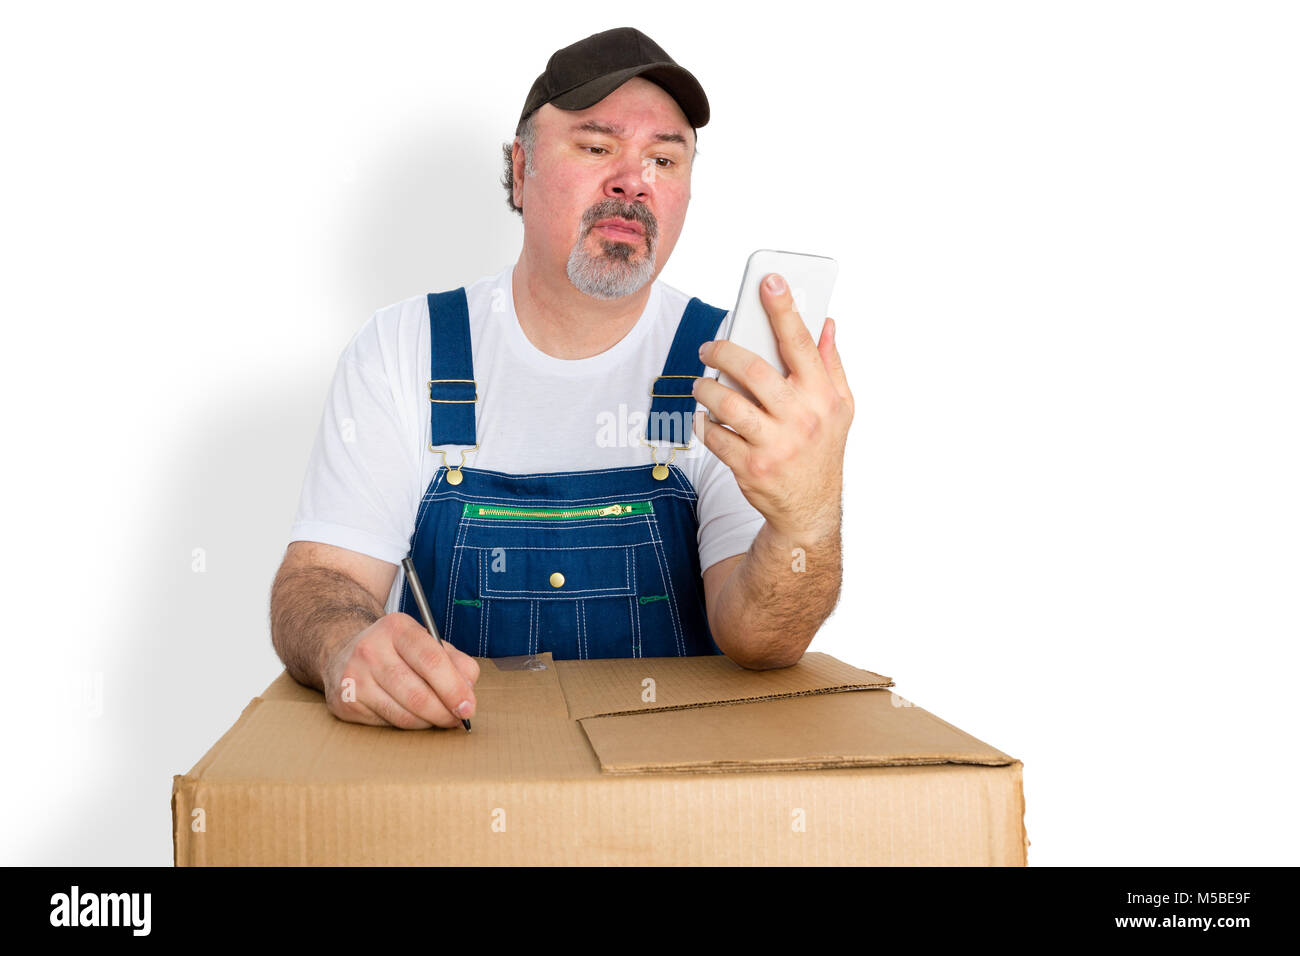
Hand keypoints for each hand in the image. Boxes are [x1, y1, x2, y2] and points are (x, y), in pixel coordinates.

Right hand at [320, 612, 480, 728]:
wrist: (344, 652)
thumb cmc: (396, 650)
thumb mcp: (426, 642)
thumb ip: (455, 662)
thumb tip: (469, 690)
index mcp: (396, 628)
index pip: (431, 661)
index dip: (454, 688)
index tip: (468, 707)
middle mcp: (371, 649)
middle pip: (417, 694)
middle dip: (444, 712)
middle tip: (457, 719)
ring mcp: (354, 677)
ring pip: (403, 714)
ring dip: (428, 722)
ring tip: (438, 718)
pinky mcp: (345, 701)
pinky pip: (387, 723)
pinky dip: (407, 725)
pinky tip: (411, 715)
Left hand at [693, 272, 854, 541]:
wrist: (809, 511)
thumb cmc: (822, 449)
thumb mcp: (841, 408)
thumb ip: (831, 365)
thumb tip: (827, 323)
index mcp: (823, 397)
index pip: (800, 343)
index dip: (783, 308)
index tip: (768, 280)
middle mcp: (801, 419)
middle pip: (752, 370)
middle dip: (723, 351)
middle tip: (708, 348)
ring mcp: (775, 445)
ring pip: (726, 403)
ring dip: (706, 389)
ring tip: (702, 384)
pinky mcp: (750, 467)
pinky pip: (714, 435)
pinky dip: (704, 423)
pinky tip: (707, 419)